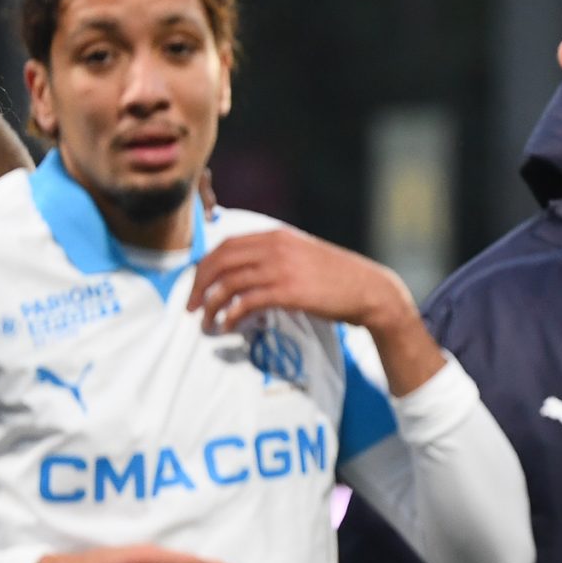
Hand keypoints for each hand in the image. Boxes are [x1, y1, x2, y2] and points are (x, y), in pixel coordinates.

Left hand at [190, 230, 442, 393]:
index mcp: (276, 236)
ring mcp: (282, 269)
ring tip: (206, 323)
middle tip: (190, 307)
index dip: (204, 266)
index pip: (225, 245)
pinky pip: (247, 302)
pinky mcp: (289, 292)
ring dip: (210, 305)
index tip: (196, 286)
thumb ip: (275, 256)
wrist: (371, 290)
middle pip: (220, 262)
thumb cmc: (338, 278)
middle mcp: (275, 248)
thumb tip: (244, 272)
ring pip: (228, 284)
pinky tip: (228, 326)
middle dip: (198, 286)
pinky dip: (231, 315)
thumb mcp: (304, 255)